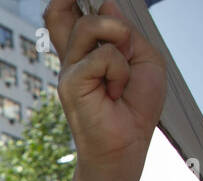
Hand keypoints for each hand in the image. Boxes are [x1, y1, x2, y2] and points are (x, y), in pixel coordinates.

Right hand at [44, 0, 165, 180]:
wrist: (127, 144)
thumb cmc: (135, 106)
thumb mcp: (143, 58)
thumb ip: (126, 32)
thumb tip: (106, 4)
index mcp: (87, 50)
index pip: (67, 15)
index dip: (68, 0)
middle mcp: (73, 57)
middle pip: (60, 11)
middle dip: (80, 3)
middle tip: (110, 34)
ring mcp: (69, 68)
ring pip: (91, 24)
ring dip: (121, 39)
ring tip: (124, 70)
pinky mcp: (70, 82)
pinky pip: (103, 56)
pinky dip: (120, 70)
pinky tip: (115, 92)